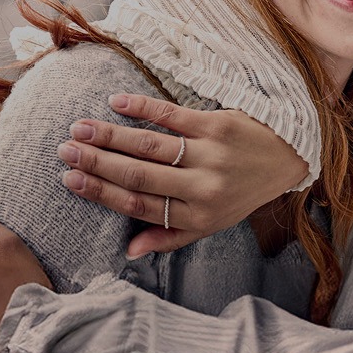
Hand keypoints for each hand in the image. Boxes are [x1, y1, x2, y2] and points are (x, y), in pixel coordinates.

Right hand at [57, 94, 308, 257]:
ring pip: (151, 145)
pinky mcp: (218, 124)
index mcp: (196, 214)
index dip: (102, 193)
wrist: (287, 158)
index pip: (139, 205)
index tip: (70, 181)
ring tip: (81, 129)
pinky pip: (174, 115)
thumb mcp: (210, 224)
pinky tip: (117, 101)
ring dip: (112, 135)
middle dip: (98, 163)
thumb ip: (169, 236)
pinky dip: (144, 107)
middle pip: (139, 174)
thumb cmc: (241, 192)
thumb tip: (128, 252)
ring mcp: (210, 153)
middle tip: (65, 152)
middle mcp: (201, 186)